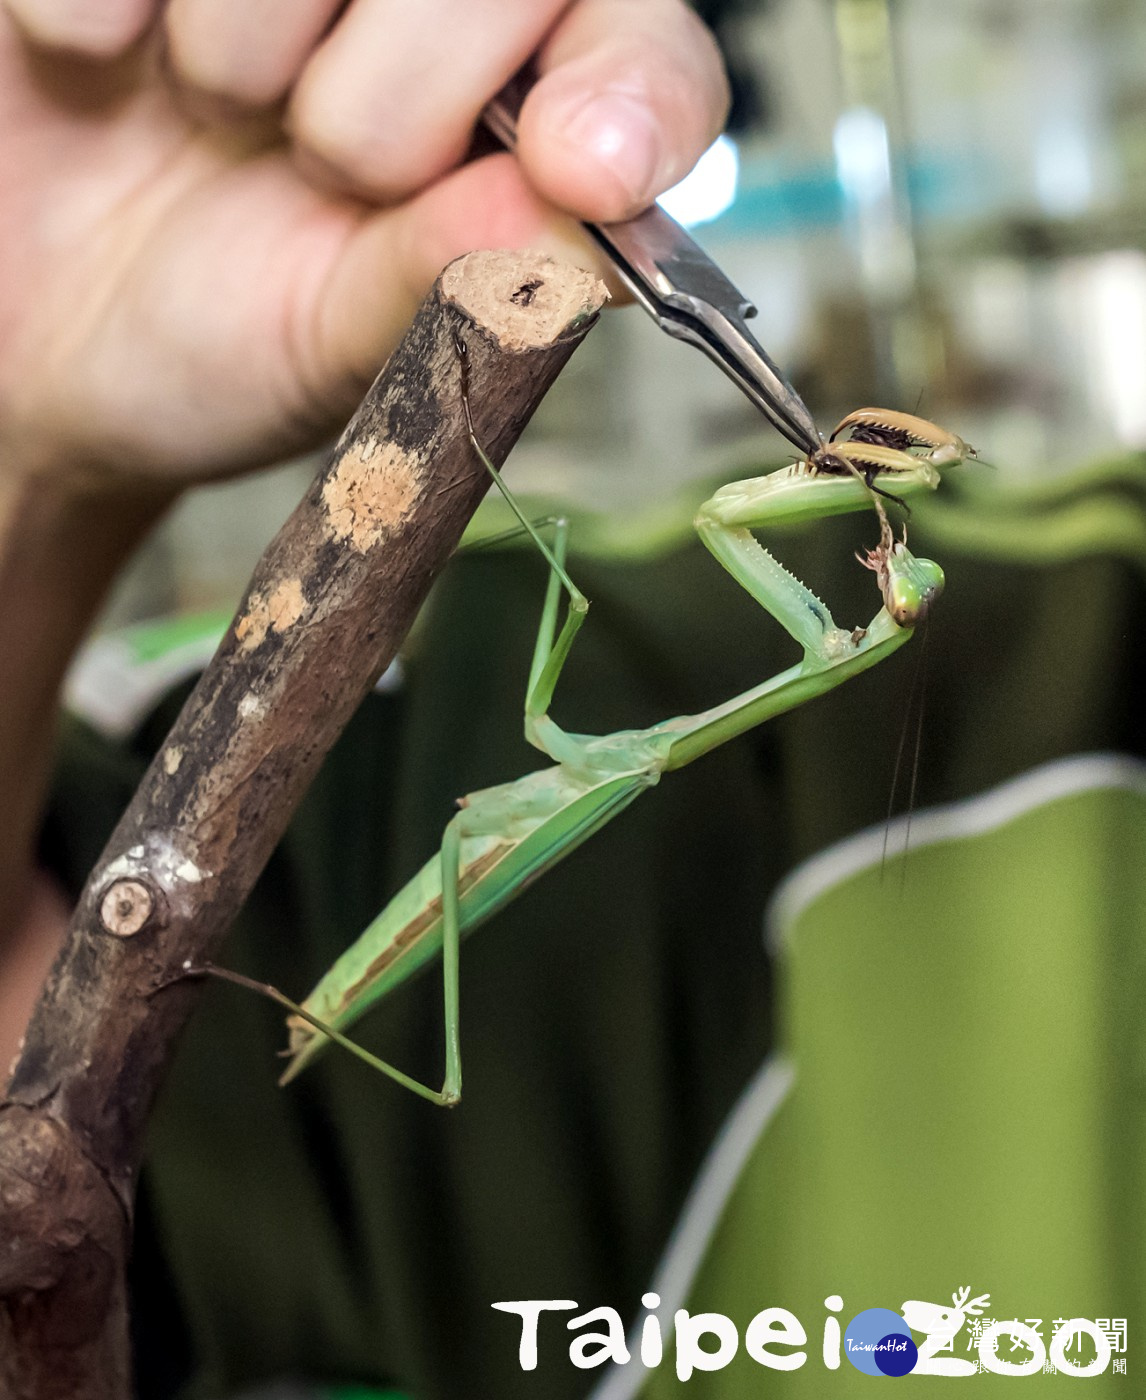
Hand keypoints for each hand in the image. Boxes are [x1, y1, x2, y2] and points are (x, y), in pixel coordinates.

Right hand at [0, 0, 728, 487]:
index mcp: (517, 115)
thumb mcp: (344, 354)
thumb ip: (458, 283)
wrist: (46, 345)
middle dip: (390, 98)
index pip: (641, 47)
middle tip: (315, 171)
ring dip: (239, 53)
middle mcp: (430, 4)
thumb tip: (581, 222)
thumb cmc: (219, 350)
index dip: (631, 91)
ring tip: (209, 117)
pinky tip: (103, 64)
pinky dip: (95, 13)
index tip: (580, 169)